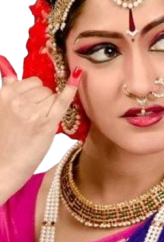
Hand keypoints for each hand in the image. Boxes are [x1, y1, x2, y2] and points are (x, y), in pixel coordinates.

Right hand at [0, 54, 82, 188]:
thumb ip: (5, 91)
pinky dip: (71, 89)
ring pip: (53, 96)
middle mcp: (18, 100)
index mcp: (4, 95)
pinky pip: (62, 102)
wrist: (2, 168)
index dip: (35, 92)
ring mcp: (34, 112)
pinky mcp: (47, 124)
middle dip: (44, 100)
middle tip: (35, 117)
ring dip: (51, 106)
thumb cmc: (1, 140)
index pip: (32, 82)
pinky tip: (78, 76)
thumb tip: (10, 74)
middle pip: (44, 89)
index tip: (33, 103)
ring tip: (39, 122)